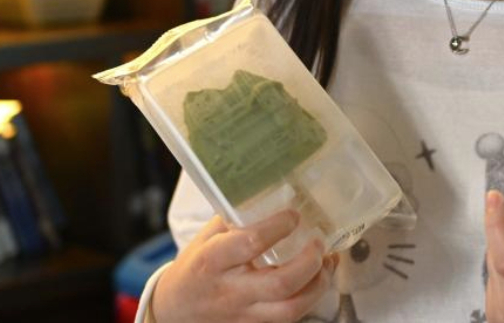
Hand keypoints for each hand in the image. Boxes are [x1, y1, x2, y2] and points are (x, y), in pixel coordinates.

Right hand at [152, 210, 337, 322]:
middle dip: (309, 261)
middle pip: (280, 283)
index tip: (294, 215)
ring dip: (318, 284)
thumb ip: (236, 219)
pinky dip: (310, 298)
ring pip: (291, 309)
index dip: (279, 227)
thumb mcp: (207, 237)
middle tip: (318, 242)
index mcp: (213, 261)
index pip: (250, 244)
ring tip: (328, 262)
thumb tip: (273, 194)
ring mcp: (244, 314)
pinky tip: (318, 280)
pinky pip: (290, 318)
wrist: (176, 309)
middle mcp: (230, 291)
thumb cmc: (195, 266)